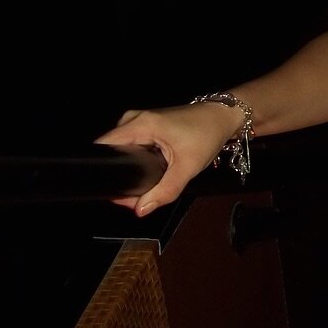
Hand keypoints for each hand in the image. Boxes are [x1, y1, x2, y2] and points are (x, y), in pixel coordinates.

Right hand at [93, 102, 240, 216]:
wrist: (223, 117)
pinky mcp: (146, 126)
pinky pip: (130, 145)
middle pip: (111, 151)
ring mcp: (139, 121)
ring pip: (121, 150)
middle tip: (133, 196)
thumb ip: (165, 190)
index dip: (106, 171)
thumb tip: (140, 210)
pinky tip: (147, 173)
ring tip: (142, 187)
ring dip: (129, 169)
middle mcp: (134, 119)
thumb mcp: (188, 166)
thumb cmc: (207, 135)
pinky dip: (136, 160)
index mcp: (140, 124)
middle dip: (120, 176)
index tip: (115, 191)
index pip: (104, 147)